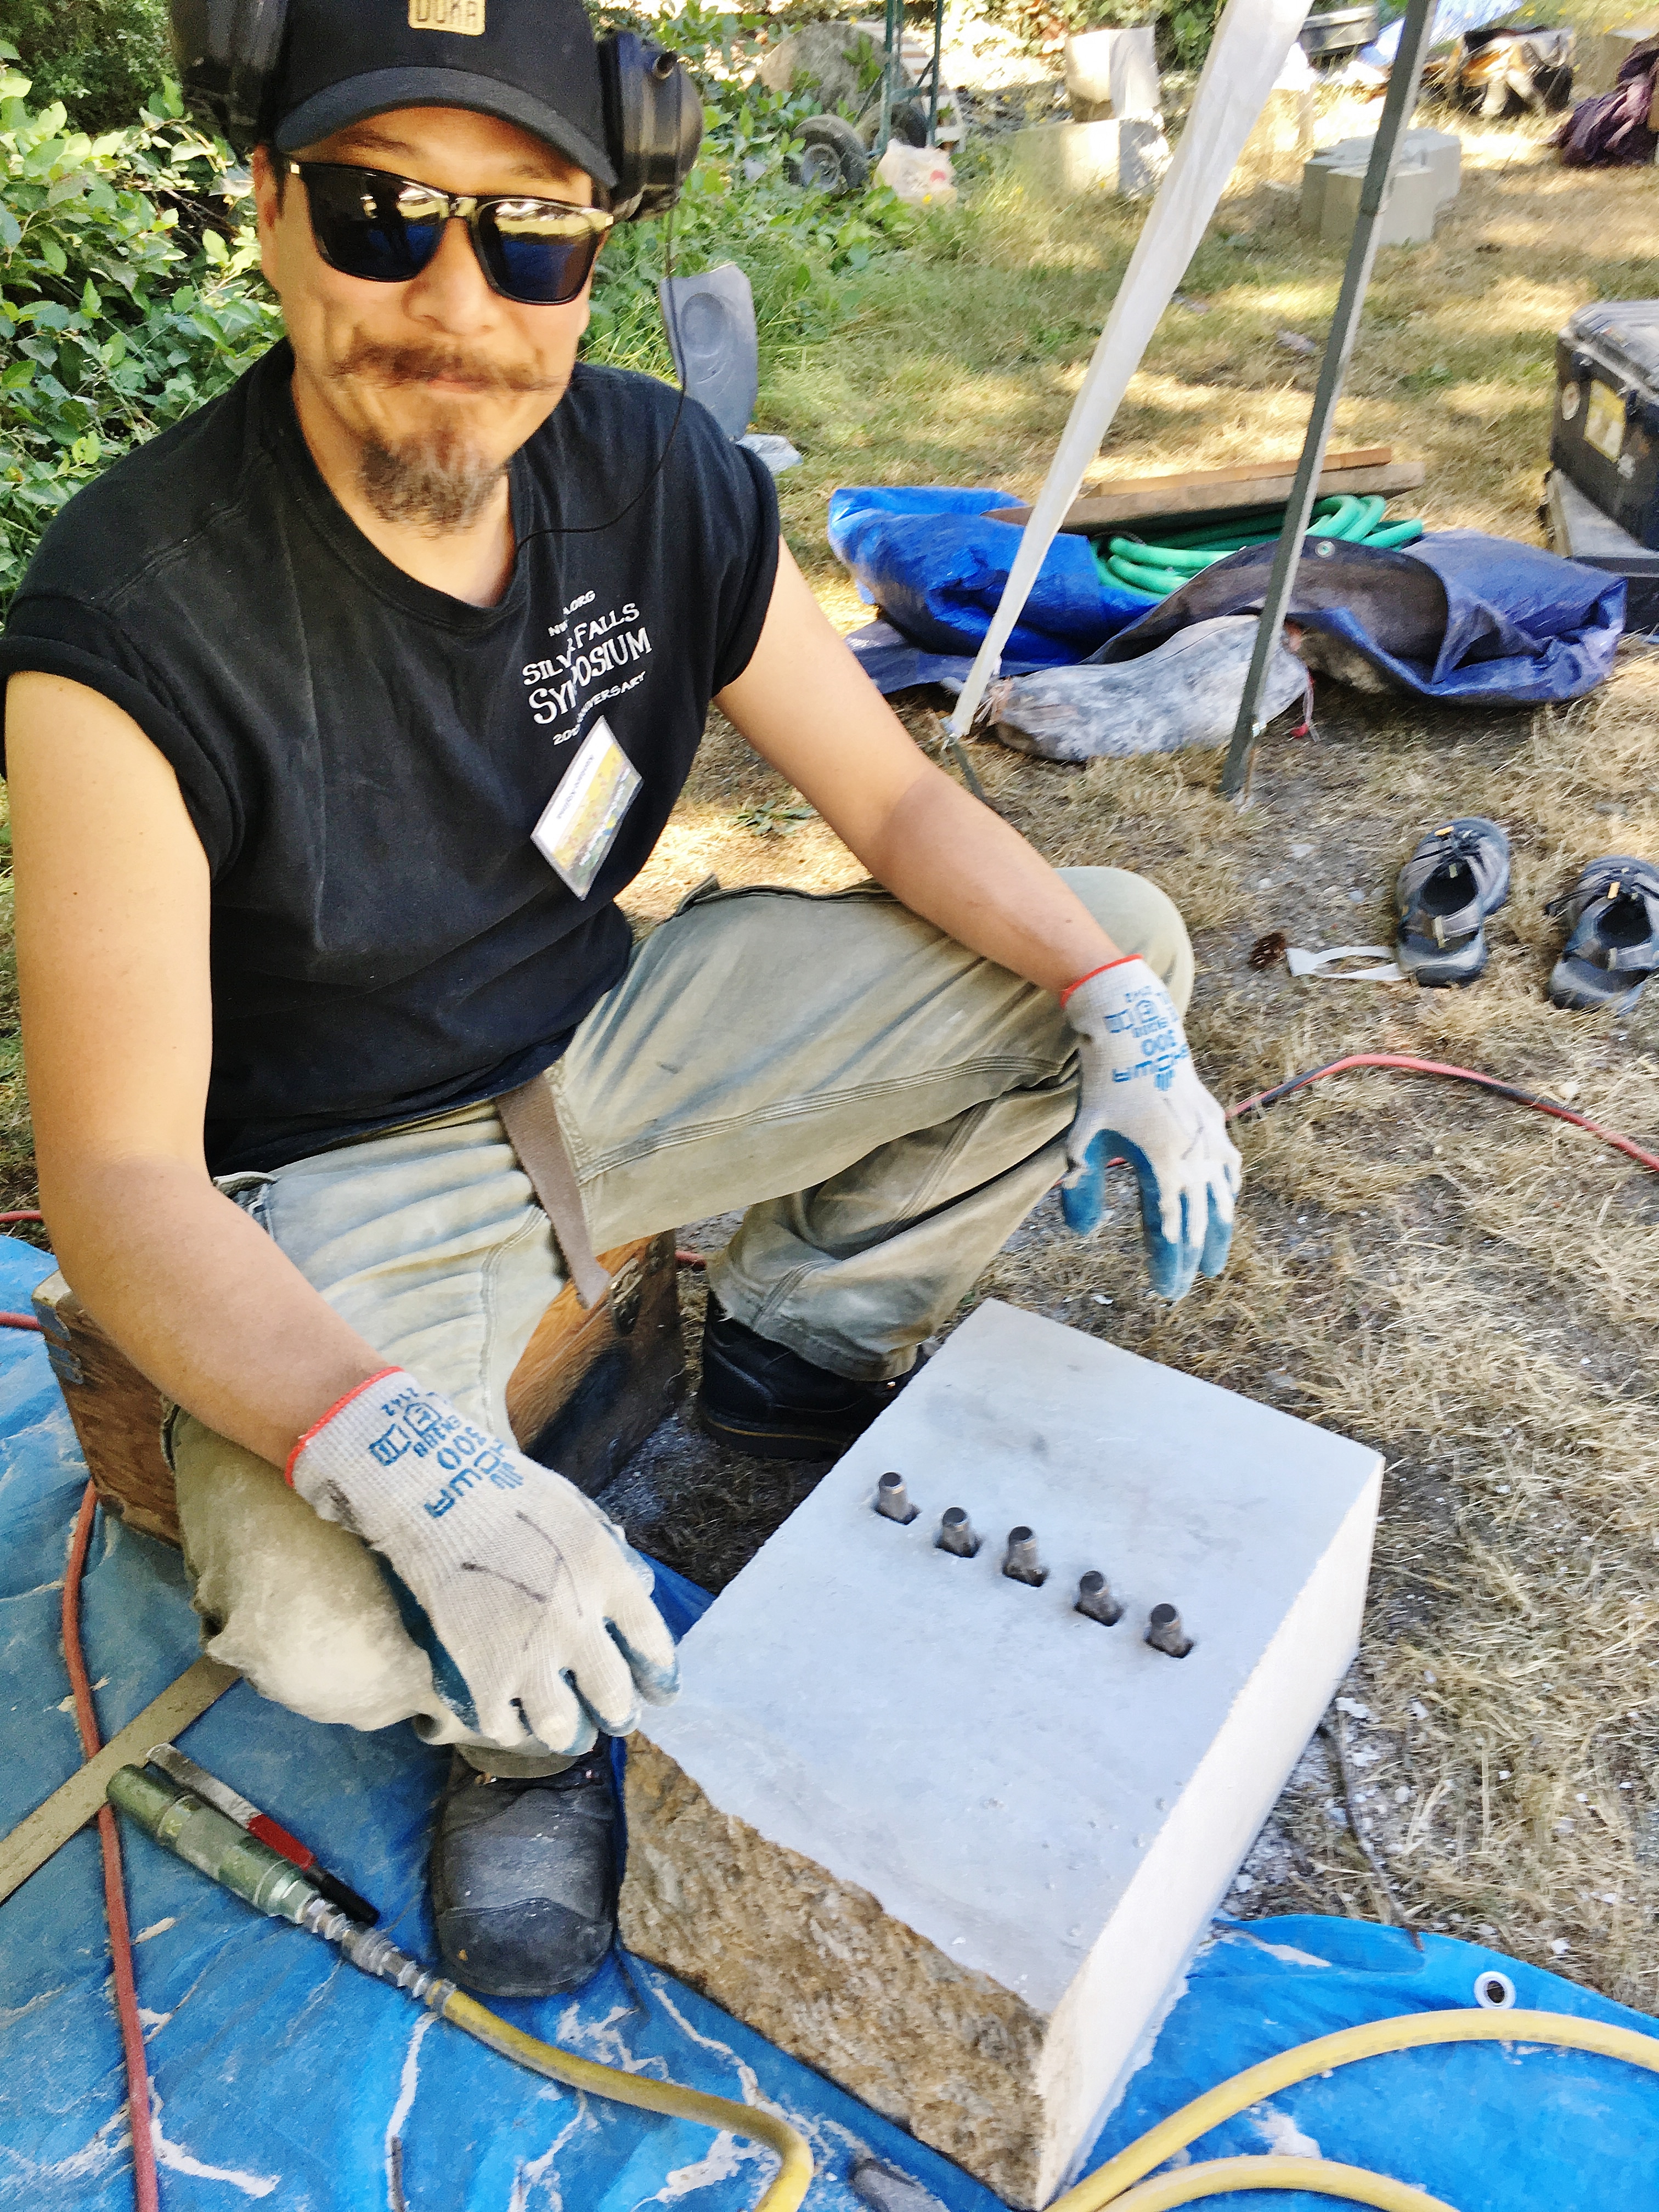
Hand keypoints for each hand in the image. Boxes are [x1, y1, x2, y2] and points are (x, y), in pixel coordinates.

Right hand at [289, 1371, 678, 1753]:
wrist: (439, 1496)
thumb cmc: (511, 1494)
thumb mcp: (581, 1514)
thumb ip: (612, 1557)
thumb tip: (638, 1594)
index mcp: (606, 1576)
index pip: (651, 1641)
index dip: (660, 1674)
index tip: (661, 1691)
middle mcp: (575, 1622)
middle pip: (613, 1695)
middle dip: (620, 1715)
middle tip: (617, 1720)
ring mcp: (527, 1652)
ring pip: (560, 1724)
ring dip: (570, 1734)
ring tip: (570, 1732)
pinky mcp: (480, 1671)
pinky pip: (504, 1723)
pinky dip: (511, 1727)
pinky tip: (514, 1719)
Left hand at [1059, 957, 1241, 1300]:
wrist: (1138, 1035)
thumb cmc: (1105, 1087)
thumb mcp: (1083, 1137)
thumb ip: (1082, 1185)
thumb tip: (1082, 1232)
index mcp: (1162, 1165)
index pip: (1171, 1230)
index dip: (1170, 1265)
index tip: (1166, 1292)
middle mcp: (1194, 1157)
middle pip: (1199, 1223)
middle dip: (1192, 1260)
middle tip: (1184, 1289)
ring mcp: (1209, 1140)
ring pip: (1221, 1199)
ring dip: (1217, 1233)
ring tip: (1214, 1262)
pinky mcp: (1214, 1124)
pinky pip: (1228, 1168)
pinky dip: (1226, 1192)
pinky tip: (1224, 1206)